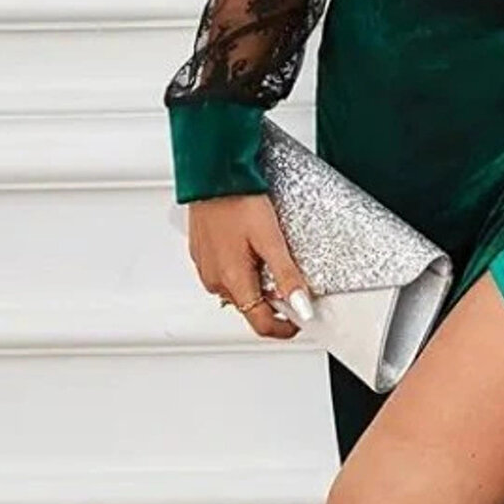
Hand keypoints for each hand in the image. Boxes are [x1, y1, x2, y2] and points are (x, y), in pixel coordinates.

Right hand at [182, 194, 313, 340]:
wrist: (213, 175)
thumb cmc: (238, 200)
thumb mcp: (272, 239)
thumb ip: (287, 276)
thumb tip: (302, 306)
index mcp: (233, 280)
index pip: (260, 324)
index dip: (283, 327)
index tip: (299, 320)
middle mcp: (214, 280)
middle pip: (249, 307)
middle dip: (272, 300)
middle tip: (289, 278)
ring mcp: (205, 268)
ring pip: (237, 290)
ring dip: (255, 283)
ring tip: (268, 255)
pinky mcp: (201, 254)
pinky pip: (224, 273)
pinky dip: (241, 269)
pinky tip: (249, 247)